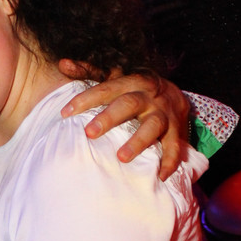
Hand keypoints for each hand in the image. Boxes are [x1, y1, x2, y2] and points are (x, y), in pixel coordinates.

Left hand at [59, 68, 190, 179]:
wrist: (176, 94)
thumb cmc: (136, 90)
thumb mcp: (116, 78)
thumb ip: (89, 72)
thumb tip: (62, 64)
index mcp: (131, 82)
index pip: (106, 89)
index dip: (85, 99)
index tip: (65, 113)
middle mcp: (149, 95)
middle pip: (129, 103)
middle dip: (109, 118)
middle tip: (89, 133)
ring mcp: (164, 113)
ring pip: (153, 125)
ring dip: (138, 141)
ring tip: (121, 158)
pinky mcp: (178, 130)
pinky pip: (175, 146)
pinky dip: (170, 161)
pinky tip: (161, 176)